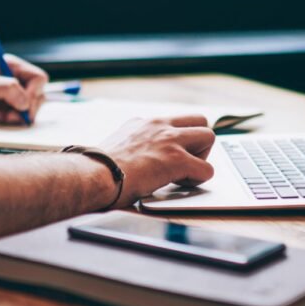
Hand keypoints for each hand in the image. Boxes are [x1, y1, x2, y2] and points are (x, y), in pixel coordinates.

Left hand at [0, 54, 47, 130]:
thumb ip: (9, 90)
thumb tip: (26, 104)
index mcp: (12, 67)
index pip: (39, 78)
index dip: (34, 92)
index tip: (22, 104)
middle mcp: (16, 81)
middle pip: (38, 98)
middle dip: (23, 110)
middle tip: (7, 117)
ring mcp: (12, 98)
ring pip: (29, 112)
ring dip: (14, 119)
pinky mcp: (7, 113)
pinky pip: (18, 123)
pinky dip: (7, 126)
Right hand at [98, 115, 214, 208]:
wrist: (95, 174)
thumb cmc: (99, 169)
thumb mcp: (117, 146)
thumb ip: (133, 146)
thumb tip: (135, 159)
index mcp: (143, 122)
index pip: (174, 121)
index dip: (178, 140)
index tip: (170, 155)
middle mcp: (158, 125)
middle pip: (199, 120)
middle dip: (198, 142)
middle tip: (185, 162)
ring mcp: (169, 140)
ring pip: (209, 136)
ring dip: (202, 157)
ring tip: (185, 173)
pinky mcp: (177, 160)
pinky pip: (207, 169)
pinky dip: (198, 179)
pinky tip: (180, 185)